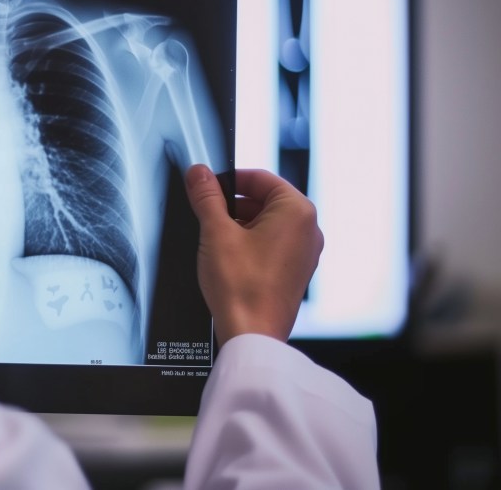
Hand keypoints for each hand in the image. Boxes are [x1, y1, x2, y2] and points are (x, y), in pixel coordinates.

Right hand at [184, 165, 322, 345]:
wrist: (252, 334)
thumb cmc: (242, 288)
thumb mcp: (215, 232)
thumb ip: (206, 196)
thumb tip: (199, 174)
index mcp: (297, 212)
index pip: (261, 178)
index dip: (230, 179)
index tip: (208, 184)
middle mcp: (308, 231)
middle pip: (265, 200)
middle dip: (233, 203)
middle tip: (207, 211)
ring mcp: (304, 254)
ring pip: (267, 223)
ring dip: (240, 224)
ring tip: (215, 238)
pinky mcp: (295, 272)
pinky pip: (272, 245)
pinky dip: (249, 243)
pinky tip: (228, 257)